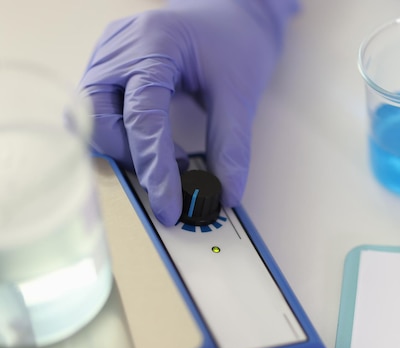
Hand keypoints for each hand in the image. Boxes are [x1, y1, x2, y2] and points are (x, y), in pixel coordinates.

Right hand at [80, 0, 297, 224]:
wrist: (234, 13)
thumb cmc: (237, 42)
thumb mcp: (241, 93)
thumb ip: (231, 145)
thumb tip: (225, 194)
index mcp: (154, 44)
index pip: (142, 116)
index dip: (154, 168)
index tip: (170, 207)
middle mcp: (119, 48)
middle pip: (95, 115)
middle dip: (128, 157)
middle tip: (169, 180)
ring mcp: (109, 56)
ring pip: (89, 116)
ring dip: (122, 149)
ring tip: (166, 161)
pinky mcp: (111, 68)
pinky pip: (99, 110)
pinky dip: (122, 136)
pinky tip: (153, 146)